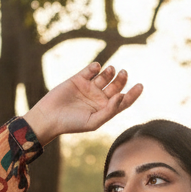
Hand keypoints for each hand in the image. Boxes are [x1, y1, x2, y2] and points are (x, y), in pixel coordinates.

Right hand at [23, 61, 142, 142]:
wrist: (49, 117)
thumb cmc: (72, 124)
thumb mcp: (93, 122)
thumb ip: (109, 111)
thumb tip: (121, 96)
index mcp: (105, 109)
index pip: (123, 100)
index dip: (133, 93)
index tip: (141, 85)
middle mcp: (99, 98)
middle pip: (116, 86)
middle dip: (121, 79)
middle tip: (124, 73)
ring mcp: (89, 88)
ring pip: (105, 76)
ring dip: (110, 71)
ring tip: (111, 70)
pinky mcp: (78, 79)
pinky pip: (90, 70)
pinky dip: (95, 67)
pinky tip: (96, 67)